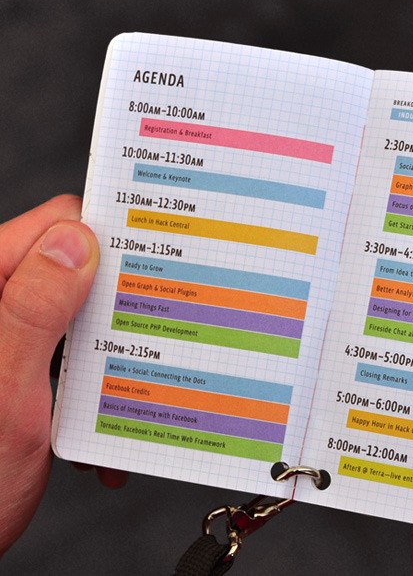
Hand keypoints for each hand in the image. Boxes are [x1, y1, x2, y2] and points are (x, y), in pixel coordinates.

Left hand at [0, 196, 126, 557]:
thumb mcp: (5, 392)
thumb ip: (33, 311)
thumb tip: (74, 242)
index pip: (50, 230)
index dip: (102, 240)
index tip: (148, 263)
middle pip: (74, 276)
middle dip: (115, 316)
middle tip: (140, 346)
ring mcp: (14, 341)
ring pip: (83, 322)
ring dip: (111, 363)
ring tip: (118, 404)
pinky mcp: (27, 372)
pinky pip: (77, 361)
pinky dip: (98, 393)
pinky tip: (98, 433)